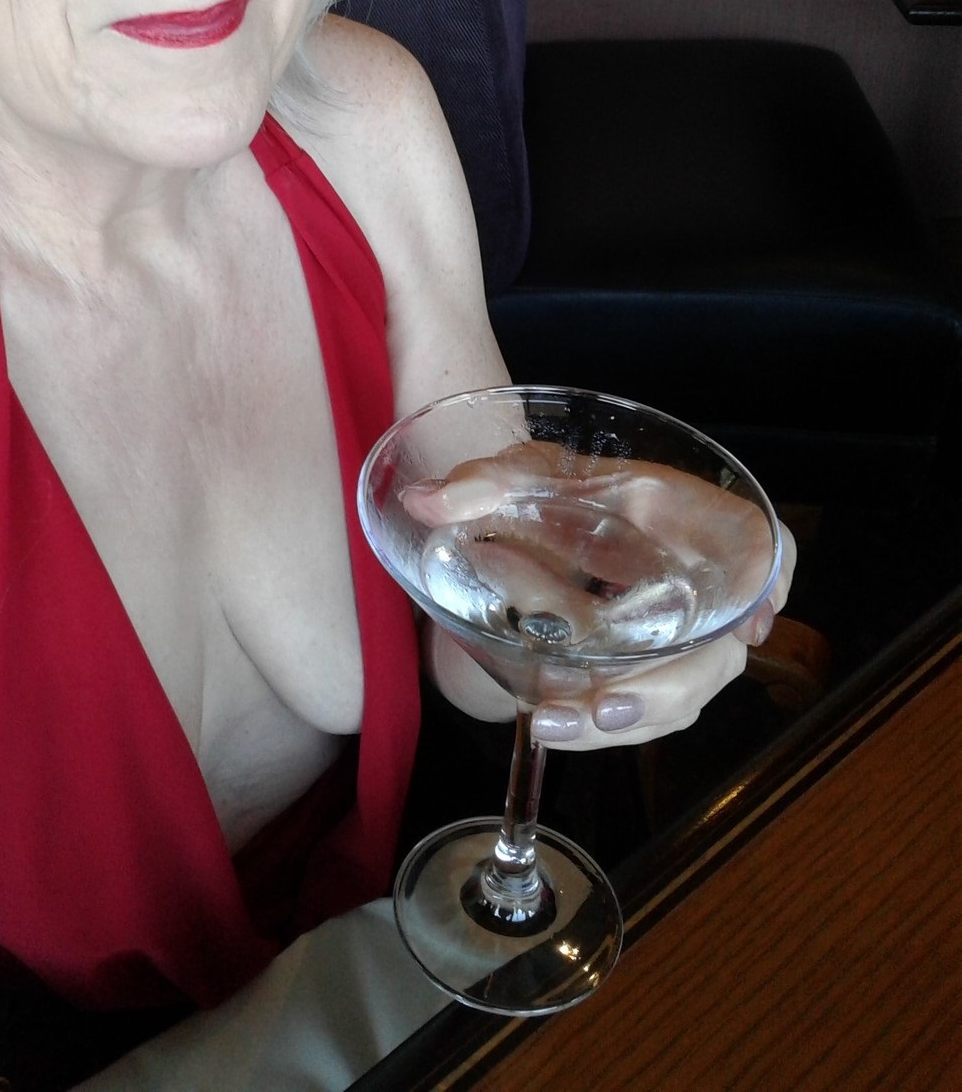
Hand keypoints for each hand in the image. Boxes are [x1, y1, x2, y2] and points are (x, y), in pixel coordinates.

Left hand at [407, 440, 795, 747]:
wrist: (537, 523)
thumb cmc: (561, 490)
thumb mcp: (530, 475)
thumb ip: (487, 482)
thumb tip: (425, 500)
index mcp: (690, 522)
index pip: (766, 546)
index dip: (774, 581)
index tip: (752, 618)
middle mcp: (697, 587)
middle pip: (717, 651)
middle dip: (662, 688)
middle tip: (599, 706)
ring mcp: (673, 638)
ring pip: (677, 695)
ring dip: (623, 719)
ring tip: (550, 723)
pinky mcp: (639, 672)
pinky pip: (639, 711)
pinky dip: (598, 723)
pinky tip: (547, 724)